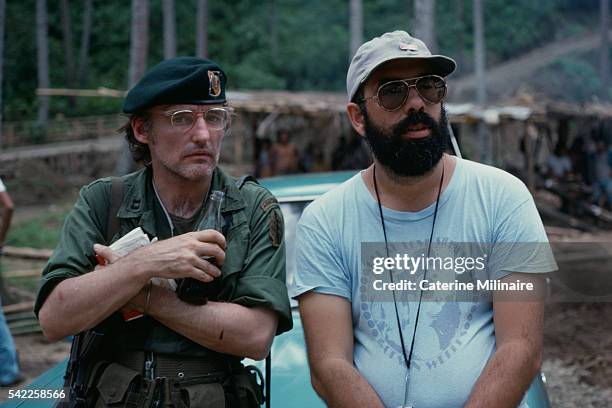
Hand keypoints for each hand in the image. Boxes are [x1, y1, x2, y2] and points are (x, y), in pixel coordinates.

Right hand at [97, 230, 225, 283]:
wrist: (149, 260)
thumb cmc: (162, 250)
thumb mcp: (178, 239)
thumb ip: (191, 240)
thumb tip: (203, 243)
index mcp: (191, 236)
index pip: (214, 234)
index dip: (222, 240)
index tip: (223, 246)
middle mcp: (192, 246)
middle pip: (217, 249)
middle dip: (222, 257)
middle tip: (221, 261)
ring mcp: (190, 258)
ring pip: (211, 265)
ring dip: (216, 271)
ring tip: (216, 273)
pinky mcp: (186, 270)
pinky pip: (203, 275)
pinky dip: (208, 278)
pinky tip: (208, 278)